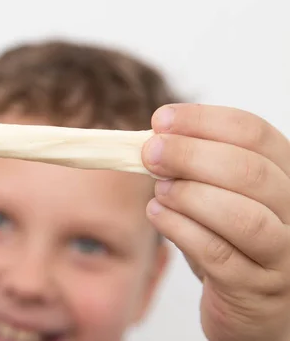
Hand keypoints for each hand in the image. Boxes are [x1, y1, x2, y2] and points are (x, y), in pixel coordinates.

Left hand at [141, 103, 289, 340]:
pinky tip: (158, 215)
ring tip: (159, 191)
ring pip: (241, 215)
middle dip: (189, 155)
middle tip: (149, 153)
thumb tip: (153, 141)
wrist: (251, 306)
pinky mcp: (258, 289)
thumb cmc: (231, 242)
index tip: (161, 120)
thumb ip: (196, 168)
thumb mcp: (220, 195)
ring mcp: (283, 254)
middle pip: (248, 171)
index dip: (203, 121)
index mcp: (288, 175)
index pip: (254, 133)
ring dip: (188, 196)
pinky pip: (217, 254)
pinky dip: (180, 229)